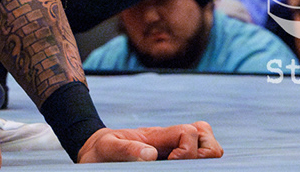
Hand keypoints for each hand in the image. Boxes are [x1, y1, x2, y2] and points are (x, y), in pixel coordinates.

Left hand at [79, 122, 223, 160]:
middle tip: (182, 166)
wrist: (95, 151)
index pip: (187, 132)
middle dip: (205, 151)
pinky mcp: (171, 159)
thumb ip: (126, 149)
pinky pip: (195, 155)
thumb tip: (151, 155)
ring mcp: (172, 148)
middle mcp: (169, 140)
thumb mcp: (107, 148)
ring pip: (205, 143)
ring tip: (187, 168)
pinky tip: (185, 168)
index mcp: (156, 136)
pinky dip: (199, 160)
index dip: (188, 149)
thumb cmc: (101, 151)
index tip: (172, 162)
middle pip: (203, 133)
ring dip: (205, 155)